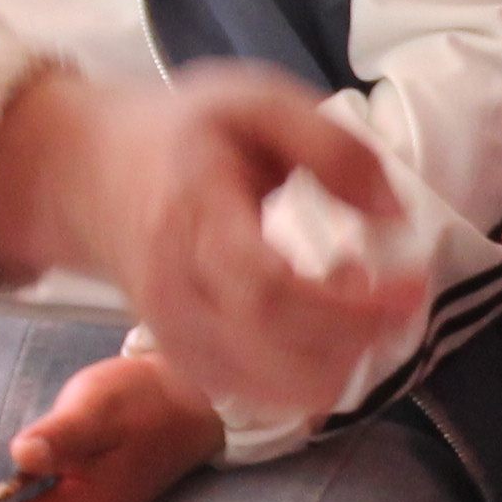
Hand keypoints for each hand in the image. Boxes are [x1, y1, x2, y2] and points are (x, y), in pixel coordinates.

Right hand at [0, 62, 422, 423]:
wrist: (90, 173)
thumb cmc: (185, 135)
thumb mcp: (258, 105)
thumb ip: (333, 149)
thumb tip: (394, 216)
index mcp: (195, 216)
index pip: (269, 289)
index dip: (348, 307)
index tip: (411, 289)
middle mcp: (174, 286)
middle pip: (270, 349)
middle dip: (354, 341)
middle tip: (394, 299)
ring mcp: (170, 330)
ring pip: (260, 387)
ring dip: (332, 365)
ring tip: (353, 303)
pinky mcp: (177, 356)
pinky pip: (245, 396)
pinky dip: (299, 381)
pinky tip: (320, 332)